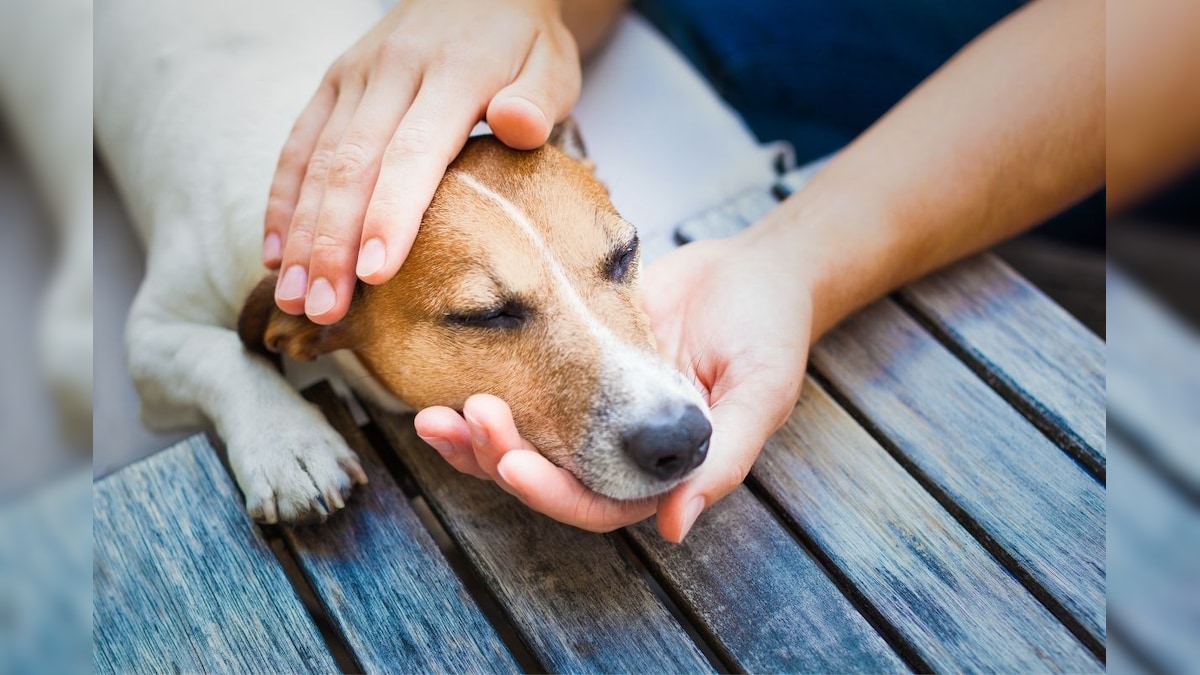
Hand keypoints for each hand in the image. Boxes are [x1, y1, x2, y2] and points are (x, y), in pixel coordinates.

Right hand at [264, 0, 580, 323]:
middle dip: (332, 244)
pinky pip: (298, 144)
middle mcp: (393, 72)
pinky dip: (282, 199)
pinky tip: (276, 252)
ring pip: (317, 161)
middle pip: (352, 167)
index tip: (375, 274)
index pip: (413, 153)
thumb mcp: (551, 63)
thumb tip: (518, 124)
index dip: (390, 215)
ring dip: (301, 234)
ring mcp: (355, 76)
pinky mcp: (333, 83)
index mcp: (453, 73)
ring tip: (293, 297)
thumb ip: (537, 98)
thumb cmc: (523, 42)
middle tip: (323, 309)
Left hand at [414, 235, 812, 540]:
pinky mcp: (569, 367)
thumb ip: (724, 461)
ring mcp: (590, 411)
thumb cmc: (768, 331)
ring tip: (433, 416)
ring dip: (475, 437)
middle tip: (464, 419)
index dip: (551, 492)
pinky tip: (446, 388)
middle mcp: (618, 453)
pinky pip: (520, 391)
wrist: (751, 269)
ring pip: (522, 443)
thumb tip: (674, 527)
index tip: (511, 463)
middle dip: (498, 457)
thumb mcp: (762, 393)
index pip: (596, 503)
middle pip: (545, 479)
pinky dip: (483, 393)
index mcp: (661, 472)